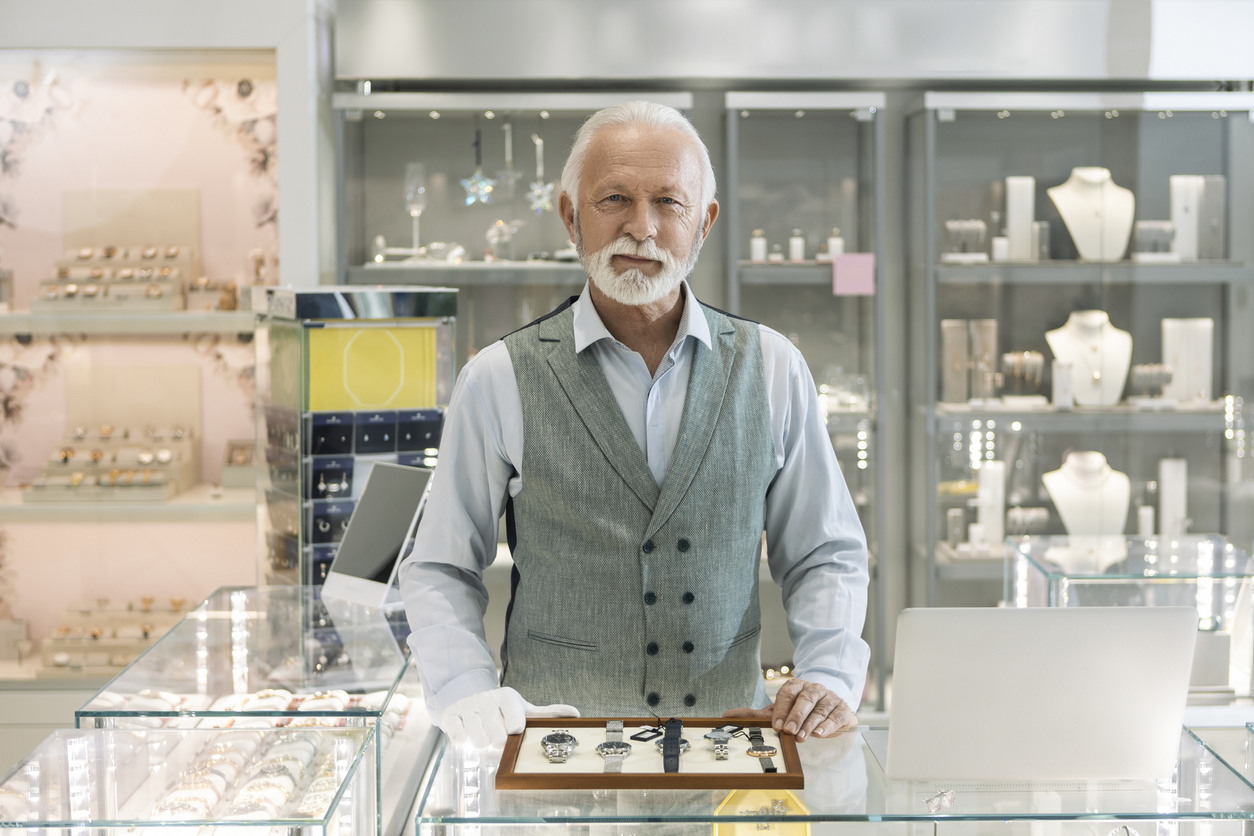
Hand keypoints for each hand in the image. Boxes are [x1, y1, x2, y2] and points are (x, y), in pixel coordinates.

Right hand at [440, 687, 578, 748]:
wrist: (468, 700)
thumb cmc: (501, 711)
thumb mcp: (523, 710)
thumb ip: (546, 714)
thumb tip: (576, 714)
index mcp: (507, 697)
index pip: (511, 707)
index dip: (513, 719)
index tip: (515, 730)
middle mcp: (487, 699)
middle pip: (493, 725)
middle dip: (497, 737)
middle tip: (499, 742)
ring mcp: (468, 708)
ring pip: (475, 731)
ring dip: (480, 740)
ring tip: (484, 742)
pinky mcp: (451, 716)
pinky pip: (456, 731)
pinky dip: (461, 738)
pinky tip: (465, 739)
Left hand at [723, 678, 854, 741]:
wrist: (828, 704)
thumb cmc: (800, 710)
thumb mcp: (779, 711)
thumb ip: (756, 714)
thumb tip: (726, 716)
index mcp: (796, 686)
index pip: (788, 692)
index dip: (782, 708)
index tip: (776, 725)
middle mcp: (814, 689)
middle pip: (806, 699)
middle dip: (797, 715)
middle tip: (790, 731)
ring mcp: (830, 698)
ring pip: (821, 709)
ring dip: (812, 723)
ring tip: (804, 736)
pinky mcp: (844, 710)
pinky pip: (837, 716)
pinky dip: (830, 725)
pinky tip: (821, 734)